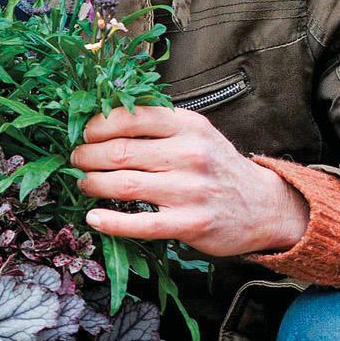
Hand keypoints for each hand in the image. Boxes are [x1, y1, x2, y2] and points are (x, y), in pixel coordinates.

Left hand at [70, 105, 309, 257]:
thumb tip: (103, 122)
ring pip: (124, 185)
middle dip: (88, 156)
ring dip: (93, 184)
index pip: (132, 116)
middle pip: (121, 152)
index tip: (84, 133)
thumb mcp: (196, 134)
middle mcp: (190, 154)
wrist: (262, 205)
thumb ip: (158, 127)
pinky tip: (93, 218)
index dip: (98, 125)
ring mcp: (190, 190)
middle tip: (76, 160)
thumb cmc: (217, 167)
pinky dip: (111, 222)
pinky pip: (140, 223)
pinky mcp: (190, 223)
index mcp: (188, 125)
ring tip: (83, 184)